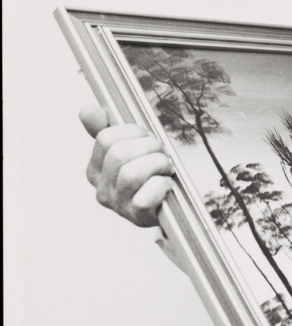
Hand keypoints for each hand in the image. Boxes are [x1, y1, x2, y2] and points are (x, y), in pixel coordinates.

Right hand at [80, 104, 174, 227]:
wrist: (169, 208)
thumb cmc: (150, 175)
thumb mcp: (130, 149)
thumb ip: (107, 129)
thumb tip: (87, 109)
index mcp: (95, 170)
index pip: (106, 138)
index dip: (134, 132)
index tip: (147, 139)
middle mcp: (101, 189)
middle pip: (119, 154)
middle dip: (150, 147)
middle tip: (161, 153)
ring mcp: (117, 205)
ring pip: (132, 173)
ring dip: (158, 164)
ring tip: (166, 168)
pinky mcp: (136, 216)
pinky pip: (146, 195)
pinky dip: (162, 185)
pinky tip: (167, 186)